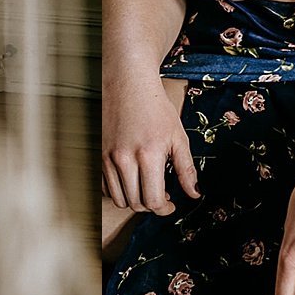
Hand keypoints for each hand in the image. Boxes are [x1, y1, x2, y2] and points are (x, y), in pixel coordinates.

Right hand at [102, 77, 199, 215]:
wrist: (129, 85)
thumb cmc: (156, 108)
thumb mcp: (178, 138)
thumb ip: (186, 169)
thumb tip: (194, 194)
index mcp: (148, 155)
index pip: (153, 200)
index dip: (164, 209)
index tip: (171, 204)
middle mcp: (124, 159)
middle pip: (136, 203)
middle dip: (152, 206)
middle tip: (163, 196)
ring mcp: (109, 158)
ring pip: (120, 200)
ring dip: (135, 201)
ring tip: (147, 189)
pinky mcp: (100, 156)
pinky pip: (106, 188)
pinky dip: (120, 192)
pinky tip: (132, 182)